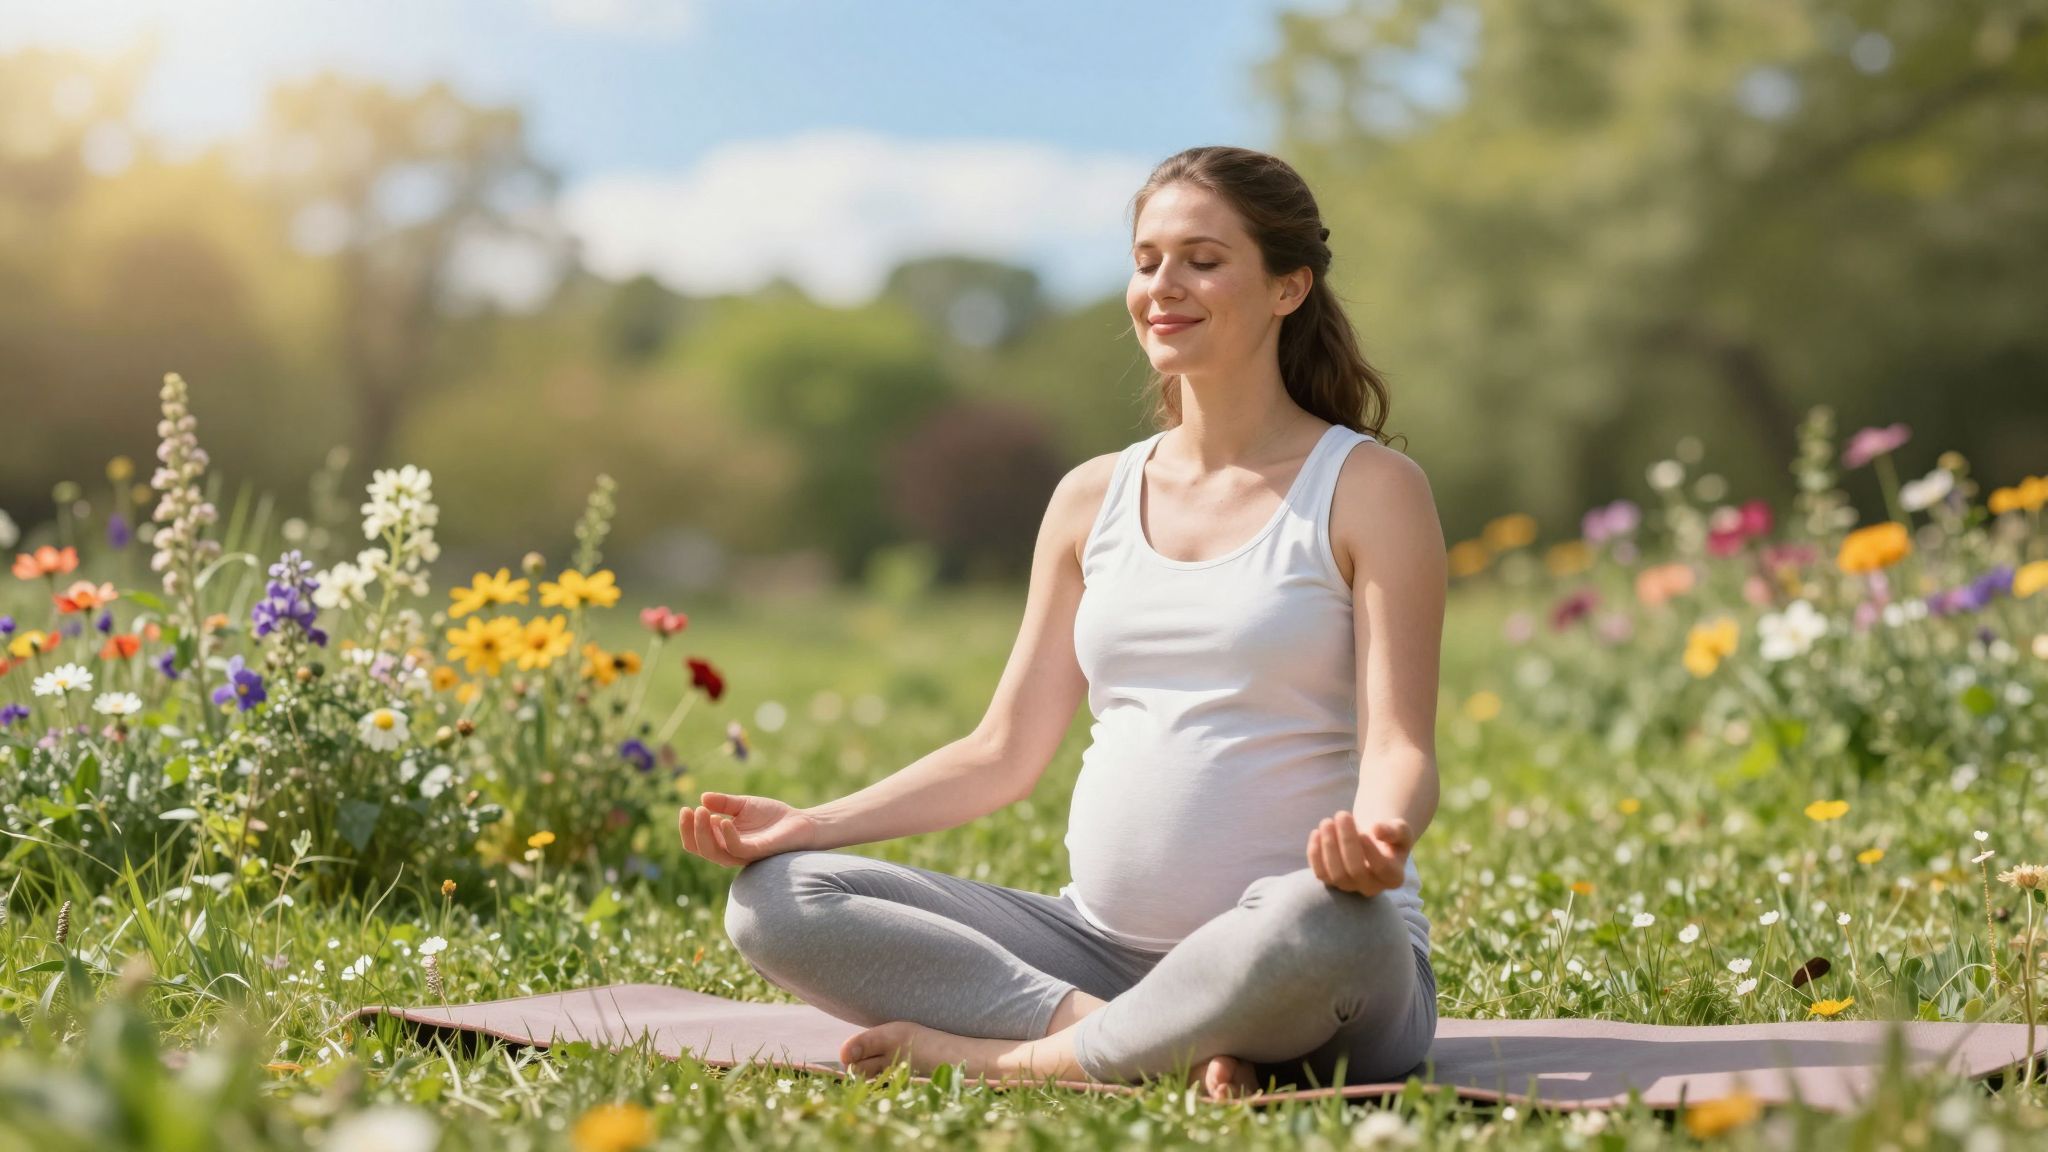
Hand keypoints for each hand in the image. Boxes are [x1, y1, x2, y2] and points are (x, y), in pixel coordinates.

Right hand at [677, 791, 817, 866]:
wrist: (801, 822)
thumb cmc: (772, 816)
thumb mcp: (743, 804)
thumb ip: (724, 802)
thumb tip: (702, 797)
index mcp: (723, 840)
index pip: (697, 841)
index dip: (687, 828)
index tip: (685, 808)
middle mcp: (730, 850)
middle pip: (701, 849)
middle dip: (691, 830)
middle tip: (691, 810)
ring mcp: (743, 854)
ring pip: (715, 853)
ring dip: (704, 833)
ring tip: (702, 812)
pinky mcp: (758, 852)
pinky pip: (738, 849)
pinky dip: (728, 836)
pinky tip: (723, 820)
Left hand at [1307, 811, 1411, 896]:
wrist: (1372, 840)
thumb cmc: (1388, 835)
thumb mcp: (1400, 828)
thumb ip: (1395, 830)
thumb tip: (1376, 830)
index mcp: (1393, 877)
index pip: (1382, 869)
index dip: (1371, 852)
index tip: (1363, 832)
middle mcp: (1371, 887)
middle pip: (1355, 871)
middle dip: (1347, 841)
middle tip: (1342, 815)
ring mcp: (1349, 886)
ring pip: (1335, 874)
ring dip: (1328, 846)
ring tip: (1327, 821)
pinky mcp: (1330, 881)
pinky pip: (1320, 873)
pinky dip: (1315, 853)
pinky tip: (1317, 832)